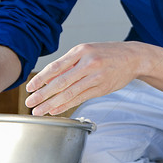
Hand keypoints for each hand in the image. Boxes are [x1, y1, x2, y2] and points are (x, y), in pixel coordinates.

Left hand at [24, 41, 142, 115]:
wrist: (133, 57)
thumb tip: (48, 78)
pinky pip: (80, 98)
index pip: (55, 67)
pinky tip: (55, 110)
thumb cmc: (107, 53)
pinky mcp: (102, 88)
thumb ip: (69, 63)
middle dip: (42, 94)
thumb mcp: (87, 51)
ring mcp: (96, 77)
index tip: (29, 87)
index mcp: (81, 51)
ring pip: (69, 93)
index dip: (40, 79)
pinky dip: (66, 105)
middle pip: (60, 82)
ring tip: (39, 111)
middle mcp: (88, 63)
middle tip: (30, 103)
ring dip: (51, 104)